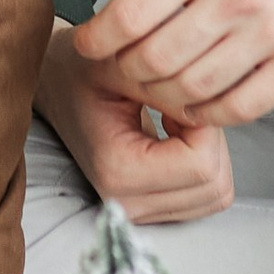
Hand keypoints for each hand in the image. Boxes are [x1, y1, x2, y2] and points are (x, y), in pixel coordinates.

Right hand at [36, 25, 233, 223]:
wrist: (56, 84)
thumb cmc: (83, 69)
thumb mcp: (120, 63)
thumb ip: (166, 84)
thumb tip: (210, 109)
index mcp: (118, 170)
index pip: (202, 164)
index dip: (205, 123)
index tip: (180, 94)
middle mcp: (127, 202)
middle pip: (215, 184)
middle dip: (211, 138)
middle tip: (180, 104)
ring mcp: (139, 210)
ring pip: (216, 193)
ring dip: (210, 151)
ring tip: (176, 119)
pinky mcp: (151, 207)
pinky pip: (208, 195)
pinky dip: (205, 163)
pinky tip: (177, 136)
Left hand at [73, 0, 273, 126]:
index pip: (131, 16)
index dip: (98, 39)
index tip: (90, 44)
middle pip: (155, 59)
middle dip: (124, 69)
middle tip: (120, 65)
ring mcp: (273, 34)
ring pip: (192, 88)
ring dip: (161, 94)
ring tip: (155, 80)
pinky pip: (241, 108)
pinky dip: (209, 112)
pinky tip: (199, 98)